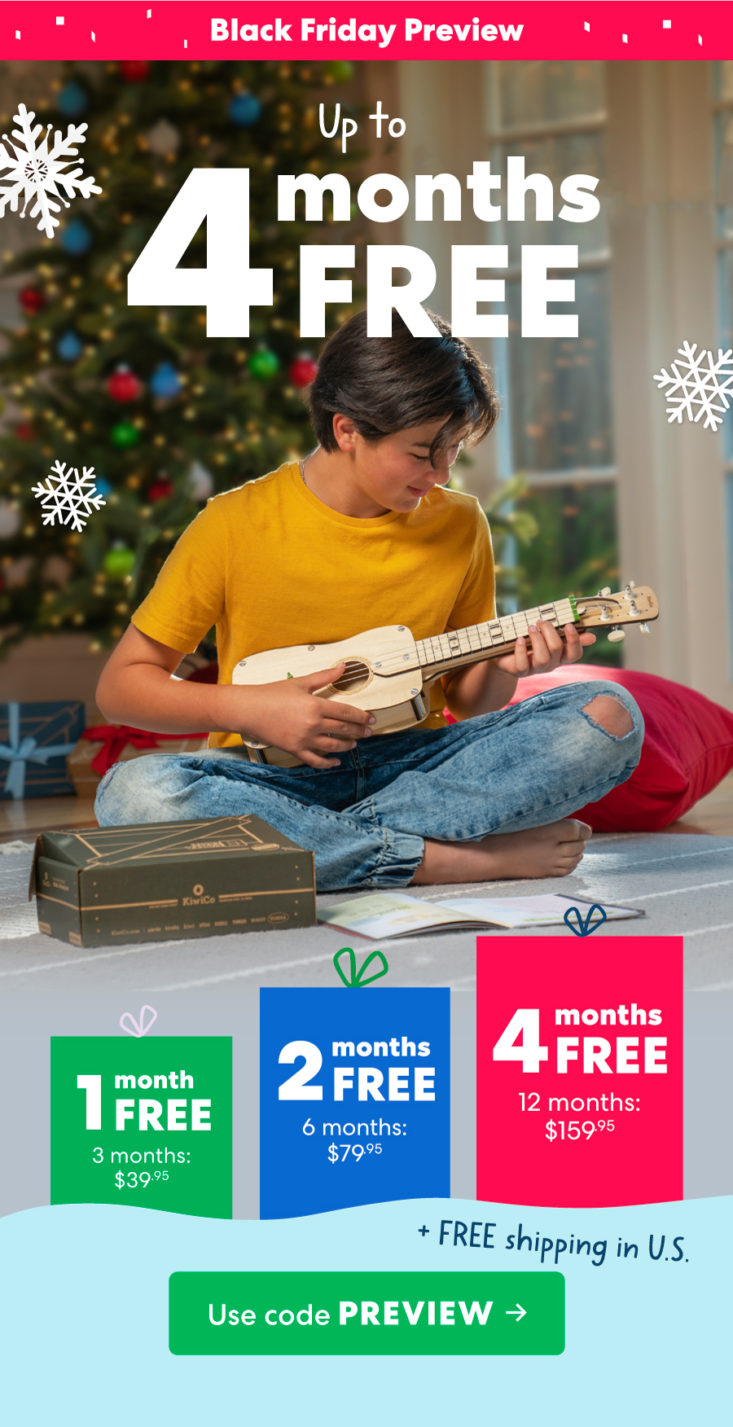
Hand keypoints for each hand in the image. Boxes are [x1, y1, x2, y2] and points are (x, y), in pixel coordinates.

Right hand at [233, 663, 375, 768]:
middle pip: (343, 729)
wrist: (248, 710)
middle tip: (369, 732)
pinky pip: (315, 761)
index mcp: (315, 705)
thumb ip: (324, 677)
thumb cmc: (271, 694)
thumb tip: (342, 667)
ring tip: (354, 744)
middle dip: (359, 731)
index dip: (362, 717)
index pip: (346, 713)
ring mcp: (304, 739)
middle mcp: (312, 724)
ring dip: (346, 746)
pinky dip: (328, 763)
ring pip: (333, 746)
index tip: (371, 719)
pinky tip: (336, 762)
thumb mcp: (300, 682)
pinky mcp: (295, 750)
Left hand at [495, 621, 595, 679]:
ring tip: (530, 627)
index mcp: (561, 655)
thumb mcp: (549, 637)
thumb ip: (567, 636)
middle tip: (541, 621)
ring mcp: (535, 669)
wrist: (507, 654)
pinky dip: (521, 650)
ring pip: (542, 658)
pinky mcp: (520, 671)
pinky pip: (523, 664)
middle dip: (549, 632)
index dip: (574, 640)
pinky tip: (519, 639)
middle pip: (557, 649)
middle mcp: (550, 664)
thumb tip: (592, 637)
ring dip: (537, 639)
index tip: (568, 624)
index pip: (575, 653)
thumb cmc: (531, 642)